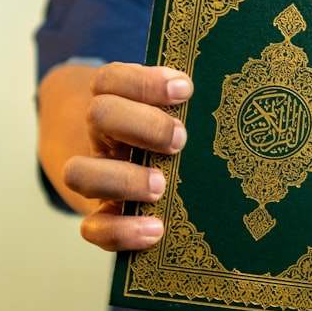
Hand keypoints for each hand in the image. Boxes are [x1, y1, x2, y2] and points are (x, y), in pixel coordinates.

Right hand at [62, 62, 192, 250]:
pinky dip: (121, 230)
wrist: (126, 176)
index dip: (144, 82)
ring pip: (79, 173)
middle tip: (180, 140)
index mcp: (117, 103)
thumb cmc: (165, 140)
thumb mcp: (171, 118)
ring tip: (160, 187)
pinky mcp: (99, 218)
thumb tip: (232, 108)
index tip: (184, 90)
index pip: (112, 79)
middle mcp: (101, 137)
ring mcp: (96, 178)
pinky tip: (155, 229)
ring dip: (123, 179)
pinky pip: (93, 228)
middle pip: (99, 114)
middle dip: (143, 125)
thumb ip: (187, 112)